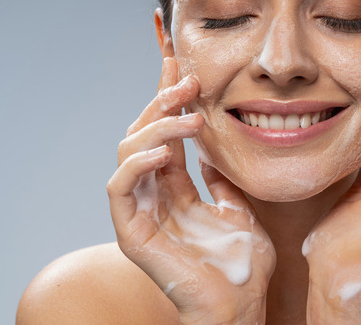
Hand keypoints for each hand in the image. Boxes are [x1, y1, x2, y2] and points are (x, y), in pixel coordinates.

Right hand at [107, 57, 275, 324]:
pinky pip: (119, 188)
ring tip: (189, 115)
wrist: (240, 304)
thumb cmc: (240, 264)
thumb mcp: (238, 208)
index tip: (178, 61)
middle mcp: (153, 194)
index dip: (167, 96)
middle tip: (190, 81)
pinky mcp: (131, 231)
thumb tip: (215, 153)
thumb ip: (221, 180)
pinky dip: (136, 164)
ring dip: (156, 126)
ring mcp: (139, 211)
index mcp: (175, 188)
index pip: (165, 132)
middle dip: (162, 101)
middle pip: (143, 133)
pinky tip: (162, 151)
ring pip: (128, 151)